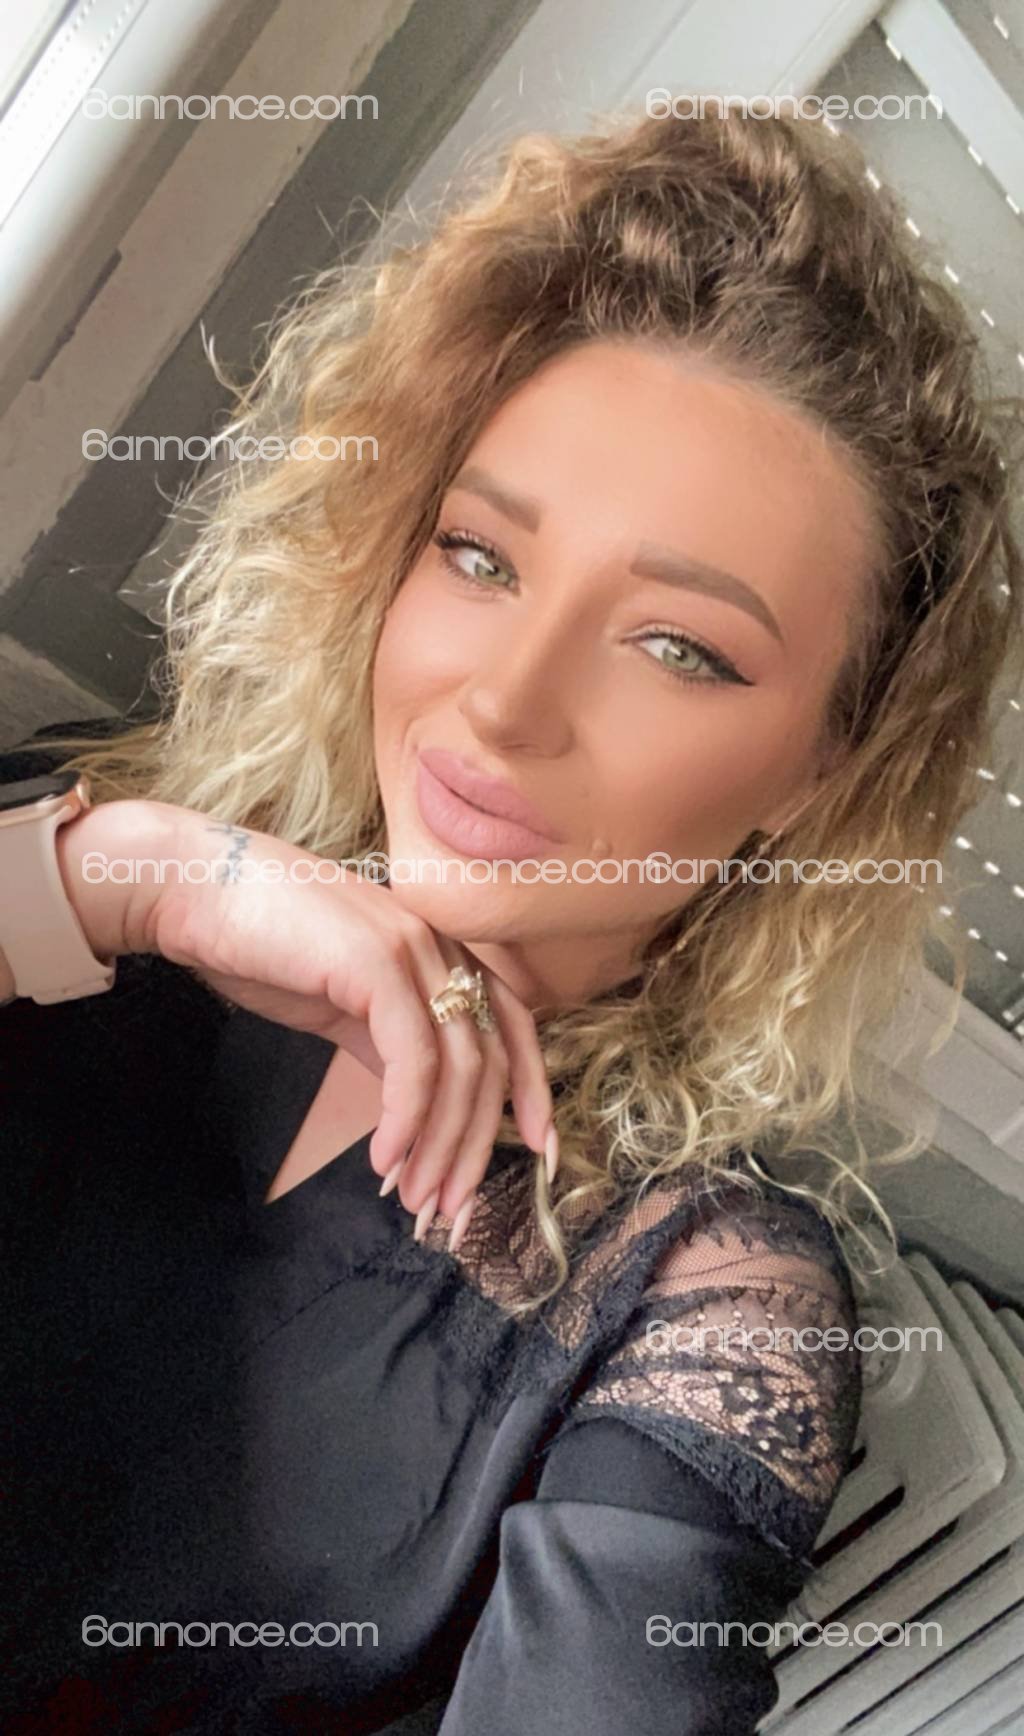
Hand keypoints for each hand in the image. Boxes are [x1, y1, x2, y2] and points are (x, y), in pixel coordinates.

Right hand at [55, 799, 554, 1234]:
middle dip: (475, 1143)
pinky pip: (413, 1058)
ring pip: (458, 1066)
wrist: (192, 891)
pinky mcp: (377, 962)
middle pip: (490, 1059)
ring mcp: (412, 948)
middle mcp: (437, 945)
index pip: (512, 1023)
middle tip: (451, 1207)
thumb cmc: (258, 943)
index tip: (539, 1149)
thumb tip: (415, 1103)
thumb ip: (385, 1042)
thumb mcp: (340, 1004)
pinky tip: (384, 1159)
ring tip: (415, 1199)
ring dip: (440, 1145)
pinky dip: (406, 1118)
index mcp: (436, 951)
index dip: (532, 1088)